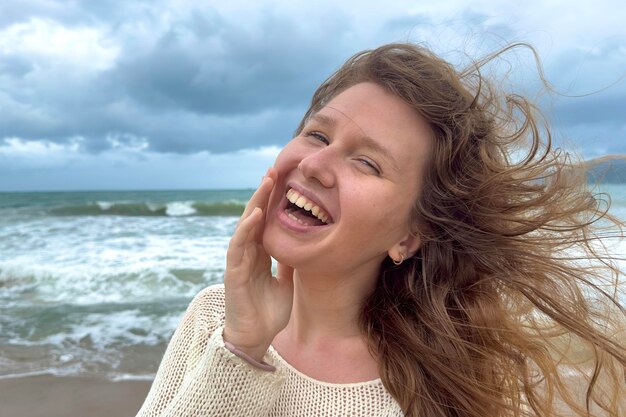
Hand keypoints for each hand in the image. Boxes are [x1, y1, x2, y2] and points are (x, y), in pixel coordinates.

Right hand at [223, 168, 293, 360]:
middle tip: (274, 169)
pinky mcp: (234, 272)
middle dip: (264, 193)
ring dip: (255, 202)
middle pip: (255, 216)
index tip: (282, 179)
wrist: (255, 337)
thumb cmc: (268, 312)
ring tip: (267, 182)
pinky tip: (256, 215)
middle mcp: (248, 253)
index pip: (265, 221)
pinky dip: (247, 229)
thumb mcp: (286, 282)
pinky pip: (239, 246)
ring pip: (246, 225)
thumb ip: (288, 264)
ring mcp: (239, 261)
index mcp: (259, 254)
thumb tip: (302, 248)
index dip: (272, 200)